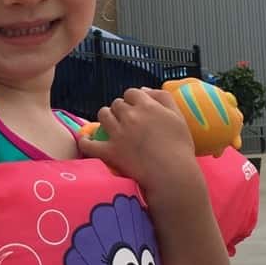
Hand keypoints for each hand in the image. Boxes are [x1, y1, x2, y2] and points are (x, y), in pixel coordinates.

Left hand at [78, 87, 199, 209]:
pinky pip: (89, 144)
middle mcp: (130, 116)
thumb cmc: (180, 148)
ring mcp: (118, 133)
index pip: (132, 93)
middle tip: (126, 121)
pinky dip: (86, 141)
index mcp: (147, 106)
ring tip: (110, 127)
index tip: (136, 108)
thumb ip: (163, 98)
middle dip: (120, 110)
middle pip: (117, 104)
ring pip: (103, 115)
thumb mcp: (178, 117)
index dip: (132, 99)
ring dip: (106, 118)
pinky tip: (87, 141)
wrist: (172, 175)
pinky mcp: (109, 151)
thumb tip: (144, 89)